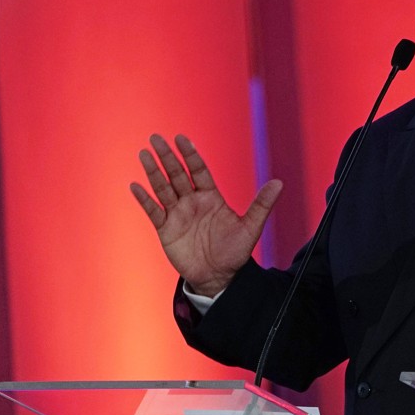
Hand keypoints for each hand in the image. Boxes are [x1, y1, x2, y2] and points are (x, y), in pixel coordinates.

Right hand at [131, 134, 280, 296]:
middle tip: (156, 138)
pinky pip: (153, 211)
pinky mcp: (166, 229)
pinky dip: (144, 199)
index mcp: (211, 197)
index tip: (181, 138)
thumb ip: (262, 205)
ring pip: (163, 188)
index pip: (198, 170)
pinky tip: (135, 186)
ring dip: (153, 172)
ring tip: (144, 154)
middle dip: (167, 157)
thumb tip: (279, 183)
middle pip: (177, 174)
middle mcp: (192, 201)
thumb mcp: (251, 228)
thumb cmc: (235, 252)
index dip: (190, 154)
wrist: (219, 276)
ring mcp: (177, 214)